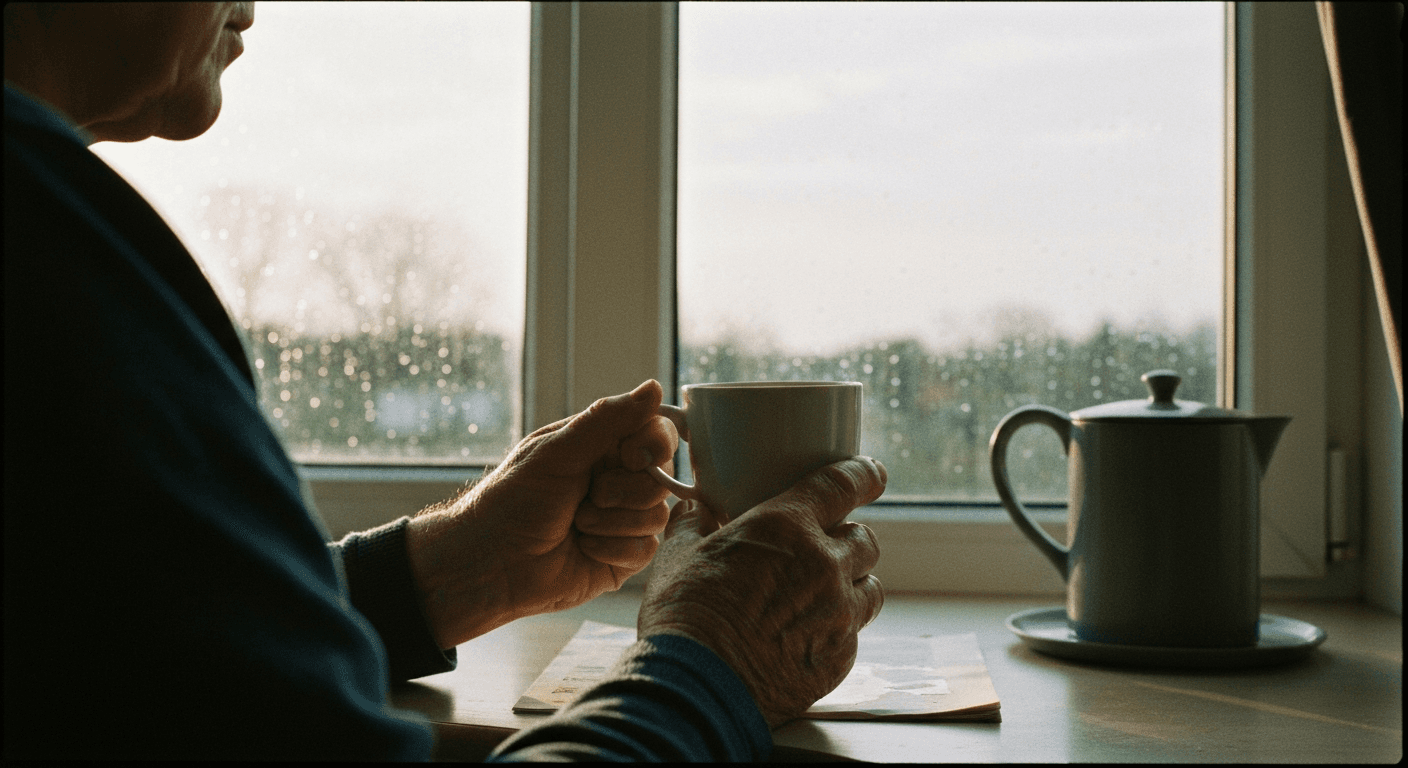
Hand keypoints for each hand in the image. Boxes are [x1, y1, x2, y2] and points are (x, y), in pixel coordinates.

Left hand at [406, 380, 677, 647]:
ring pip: (656, 515)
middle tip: (590, 495)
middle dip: (623, 490)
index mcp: (602, 447)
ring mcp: (622, 520)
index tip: (631, 456)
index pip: (656, 434)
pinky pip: (646, 549)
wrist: (491, 562)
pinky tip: (583, 548)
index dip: (655, 445)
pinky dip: (612, 548)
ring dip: (612, 521)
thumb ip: (608, 419)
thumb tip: (654, 388)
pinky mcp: (622, 558)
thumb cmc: (513, 499)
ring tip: (576, 524)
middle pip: (661, 478)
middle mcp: (617, 481)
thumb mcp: (559, 451)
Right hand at [637, 457, 886, 727]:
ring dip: (852, 584)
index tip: (871, 473)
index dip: (863, 474)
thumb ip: (693, 525)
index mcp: (785, 527)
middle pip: (865, 539)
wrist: (696, 690)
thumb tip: (694, 511)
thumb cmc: (684, 617)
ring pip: (869, 588)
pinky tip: (804, 638)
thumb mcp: (678, 557)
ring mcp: (838, 615)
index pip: (842, 485)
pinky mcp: (839, 659)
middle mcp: (823, 565)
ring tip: (822, 596)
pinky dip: (836, 630)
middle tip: (825, 549)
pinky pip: (852, 634)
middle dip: (849, 540)